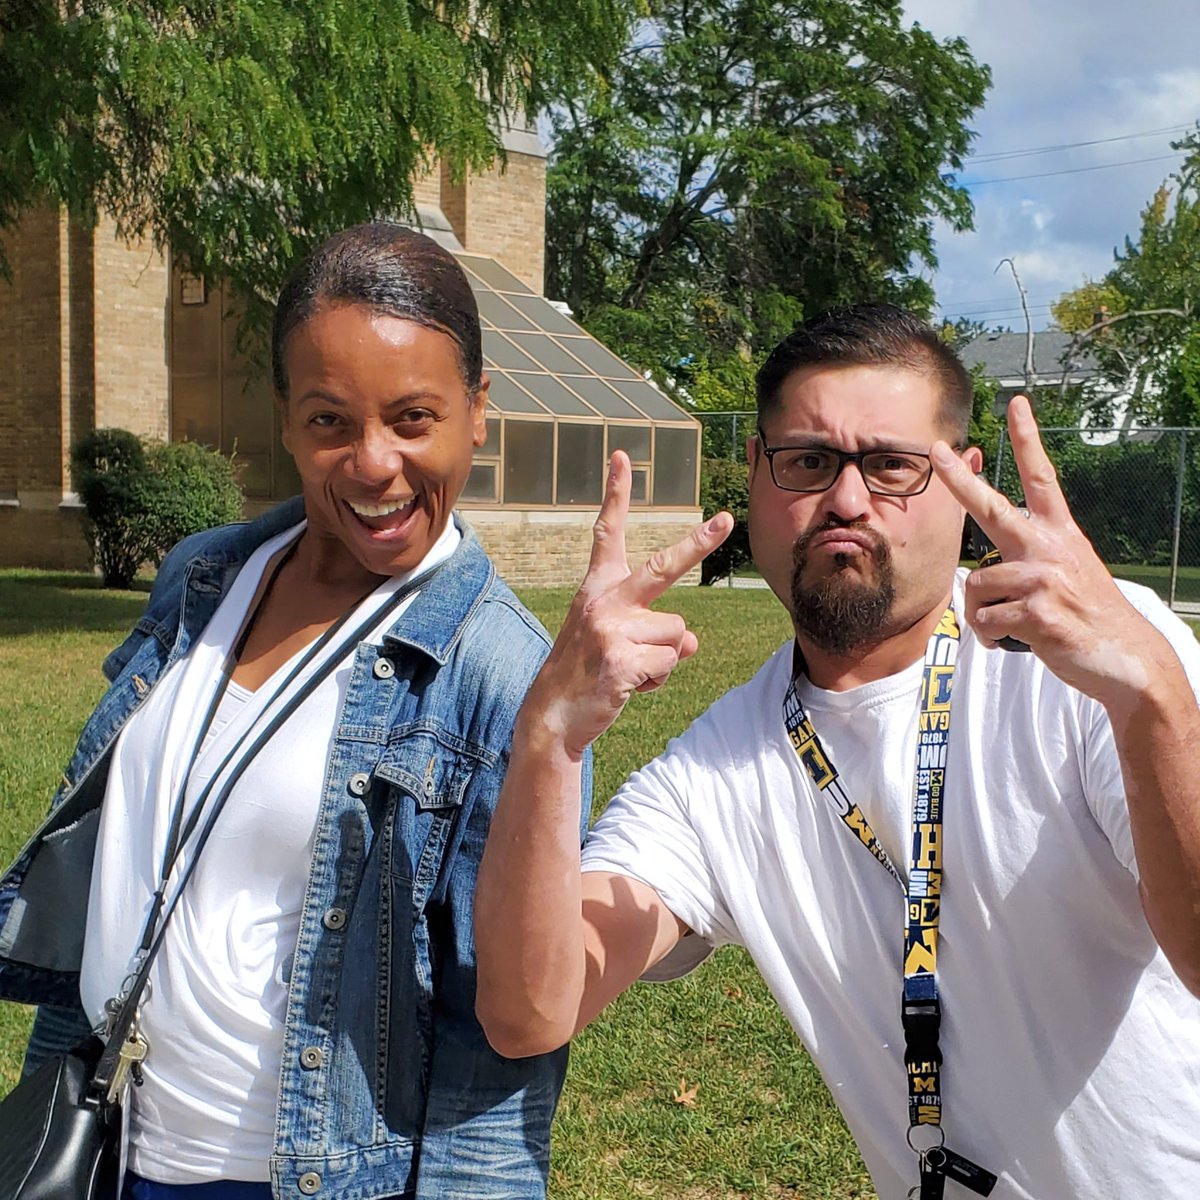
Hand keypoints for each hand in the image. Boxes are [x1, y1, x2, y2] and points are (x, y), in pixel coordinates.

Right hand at [525, 452, 732, 760]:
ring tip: (629, 671)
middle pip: (662, 566)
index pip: (608, 532)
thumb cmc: (589, 673)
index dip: (615, 493)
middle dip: (699, 542)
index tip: (622, 456)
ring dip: (664, 660)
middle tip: (726, 519)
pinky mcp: (621, 659)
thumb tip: (692, 641)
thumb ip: (657, 632)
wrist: (552, 716)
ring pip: (677, 634)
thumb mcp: (620, 644)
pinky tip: (627, 687)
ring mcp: (611, 627)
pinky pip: (668, 662)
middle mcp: (604, 599)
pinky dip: (656, 681)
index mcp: (598, 587)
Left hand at [930, 395, 1151, 702]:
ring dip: (982, 614)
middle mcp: (1051, 548)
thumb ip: (1030, 560)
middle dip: (959, 481)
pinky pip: (985, 620)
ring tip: (1010, 626)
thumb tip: (982, 574)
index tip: (1017, 404)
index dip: (1027, 440)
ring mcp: (1044, 579)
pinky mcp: (1038, 613)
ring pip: (976, 586)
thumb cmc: (1087, 617)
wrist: (1126, 659)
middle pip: (992, 508)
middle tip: (936, 452)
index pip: (1041, 477)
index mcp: (1059, 533)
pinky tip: (1014, 641)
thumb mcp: (1066, 574)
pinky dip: (991, 637)